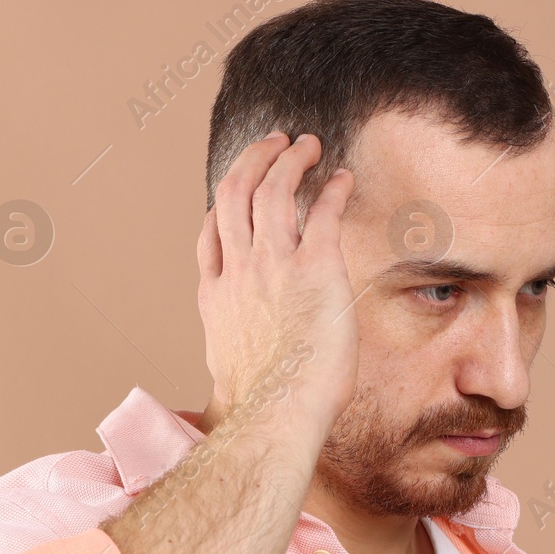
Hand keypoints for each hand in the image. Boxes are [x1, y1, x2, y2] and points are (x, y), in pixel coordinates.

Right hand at [196, 131, 358, 435]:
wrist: (276, 411)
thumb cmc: (261, 405)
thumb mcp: (226, 372)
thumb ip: (229, 357)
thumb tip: (226, 383)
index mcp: (216, 293)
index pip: (212, 231)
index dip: (226, 203)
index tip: (240, 192)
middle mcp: (240, 269)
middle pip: (236, 193)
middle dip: (254, 159)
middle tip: (274, 142)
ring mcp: (274, 265)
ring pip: (273, 189)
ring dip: (290, 158)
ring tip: (307, 145)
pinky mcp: (316, 267)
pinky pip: (322, 212)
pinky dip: (331, 188)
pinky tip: (342, 176)